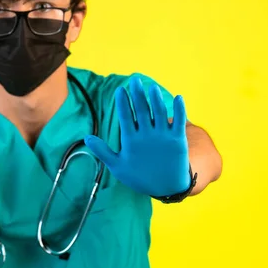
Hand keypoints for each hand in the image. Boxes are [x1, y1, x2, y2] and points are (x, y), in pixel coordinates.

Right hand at [84, 76, 191, 196]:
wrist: (167, 188)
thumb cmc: (139, 177)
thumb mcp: (117, 166)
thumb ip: (103, 151)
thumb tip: (87, 137)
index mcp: (131, 141)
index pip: (125, 116)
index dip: (123, 102)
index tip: (120, 90)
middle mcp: (147, 136)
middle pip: (141, 110)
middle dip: (138, 94)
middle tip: (135, 80)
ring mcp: (163, 137)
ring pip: (159, 112)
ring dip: (156, 98)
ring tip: (152, 87)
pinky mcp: (178, 140)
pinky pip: (179, 121)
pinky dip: (179, 109)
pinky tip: (178, 98)